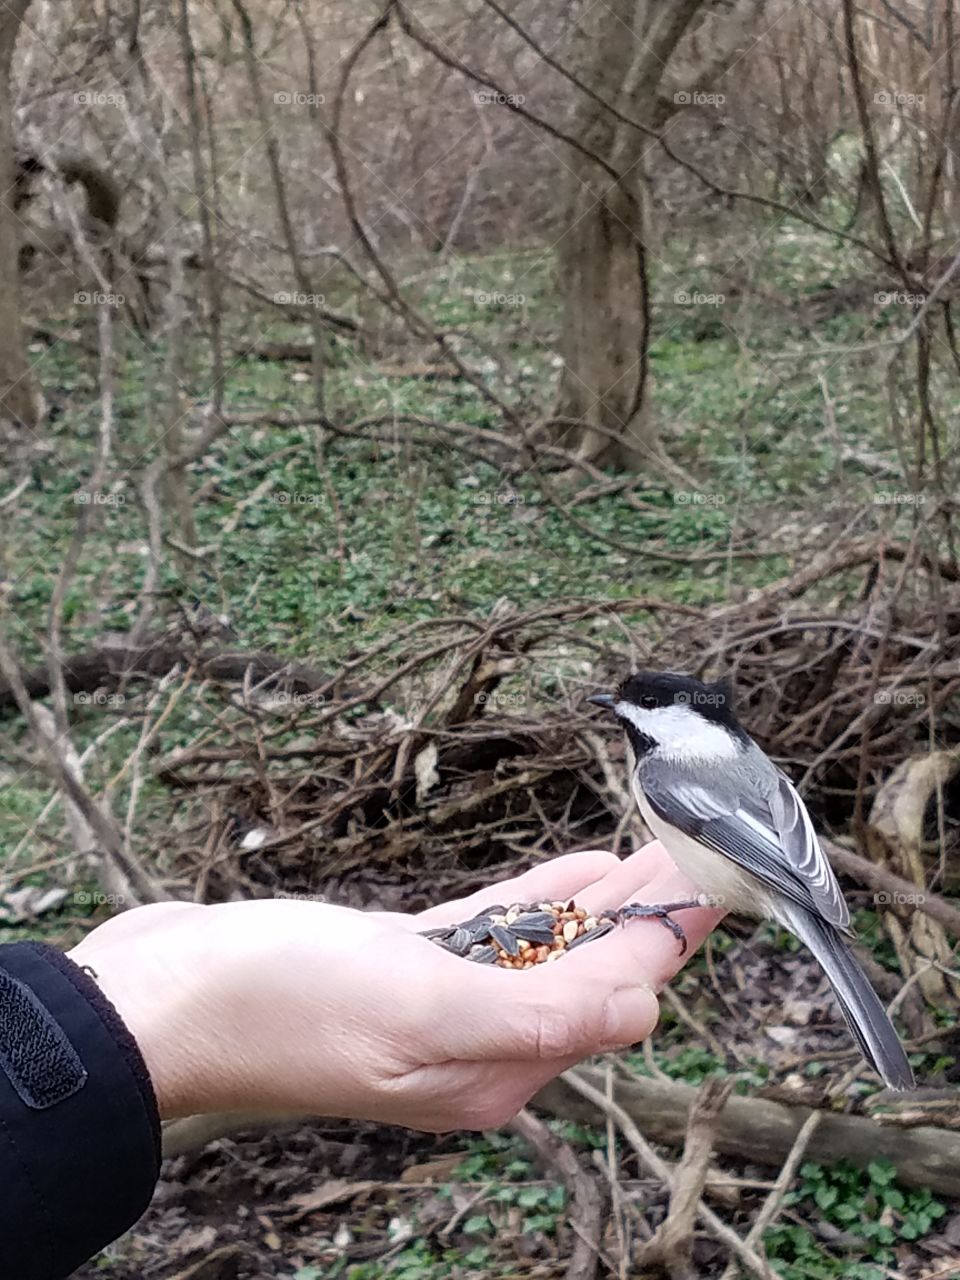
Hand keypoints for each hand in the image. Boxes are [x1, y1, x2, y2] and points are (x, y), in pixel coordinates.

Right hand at [68, 843, 721, 1131]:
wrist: (169, 997)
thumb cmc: (282, 1005)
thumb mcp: (419, 1009)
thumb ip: (537, 1014)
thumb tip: (645, 1009)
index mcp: (494, 1067)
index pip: (609, 995)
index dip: (667, 939)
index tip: (719, 886)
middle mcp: (477, 1041)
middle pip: (588, 968)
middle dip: (648, 913)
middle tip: (702, 854)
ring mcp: (439, 998)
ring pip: (547, 943)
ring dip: (602, 901)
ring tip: (655, 853)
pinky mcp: (404, 962)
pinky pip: (495, 928)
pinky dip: (540, 898)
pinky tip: (576, 869)